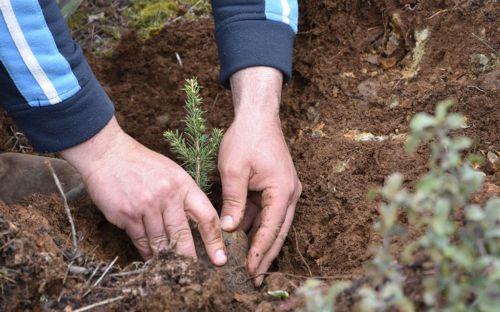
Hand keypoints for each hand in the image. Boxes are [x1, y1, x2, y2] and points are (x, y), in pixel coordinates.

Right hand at [60, 117, 226, 265]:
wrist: (107, 154)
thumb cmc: (142, 164)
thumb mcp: (171, 172)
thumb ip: (184, 195)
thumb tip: (196, 222)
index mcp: (183, 184)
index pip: (206, 216)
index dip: (215, 240)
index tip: (220, 258)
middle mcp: (167, 196)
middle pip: (183, 235)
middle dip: (190, 258)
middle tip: (195, 273)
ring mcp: (146, 206)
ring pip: (160, 242)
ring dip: (166, 258)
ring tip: (172, 270)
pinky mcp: (126, 215)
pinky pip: (141, 241)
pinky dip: (147, 252)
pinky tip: (152, 259)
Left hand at [219, 67, 301, 285]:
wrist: (257, 116)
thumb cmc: (246, 138)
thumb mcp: (233, 170)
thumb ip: (233, 201)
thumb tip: (230, 229)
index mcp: (283, 190)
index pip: (271, 229)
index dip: (259, 251)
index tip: (249, 270)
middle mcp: (289, 194)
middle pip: (278, 232)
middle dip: (265, 255)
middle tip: (255, 279)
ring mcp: (284, 191)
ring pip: (273, 225)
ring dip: (260, 243)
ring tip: (249, 266)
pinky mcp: (276, 188)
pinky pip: (266, 213)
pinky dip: (256, 227)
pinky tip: (244, 241)